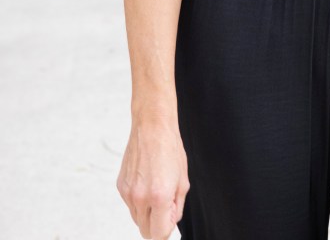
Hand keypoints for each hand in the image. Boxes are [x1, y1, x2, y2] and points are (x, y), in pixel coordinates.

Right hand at [117, 116, 189, 239]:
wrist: (152, 127)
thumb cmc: (169, 148)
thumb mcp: (182, 181)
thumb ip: (176, 208)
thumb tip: (170, 223)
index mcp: (158, 197)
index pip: (158, 234)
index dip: (167, 231)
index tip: (170, 222)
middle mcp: (140, 197)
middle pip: (145, 231)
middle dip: (156, 225)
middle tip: (165, 208)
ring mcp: (127, 193)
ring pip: (136, 219)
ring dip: (147, 213)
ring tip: (156, 190)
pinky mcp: (120, 186)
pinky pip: (130, 204)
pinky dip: (138, 200)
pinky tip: (147, 182)